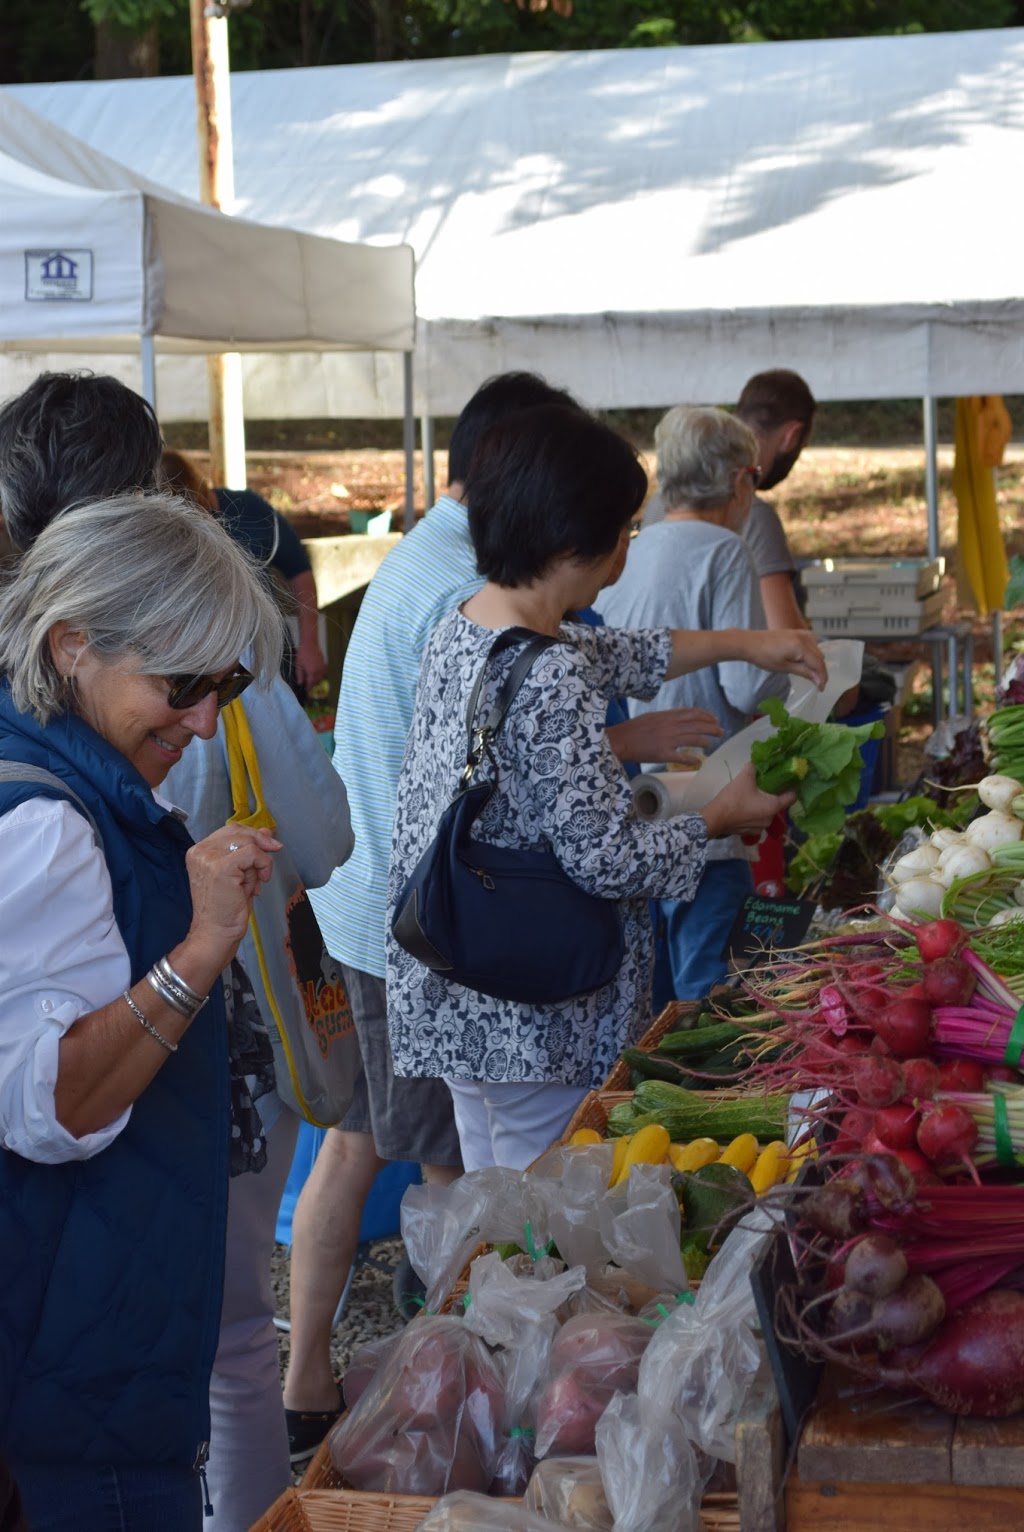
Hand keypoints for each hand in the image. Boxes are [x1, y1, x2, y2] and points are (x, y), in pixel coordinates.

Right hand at [182, 825, 281, 967]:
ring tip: (253, 883)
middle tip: (265, 869)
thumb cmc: (225, 909)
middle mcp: (200, 851)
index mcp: (199, 852)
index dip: (253, 837)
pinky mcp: (221, 867)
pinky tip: (258, 883)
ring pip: (248, 842)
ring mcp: (208, 858)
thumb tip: (266, 832)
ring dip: (259, 862)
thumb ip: (249, 851)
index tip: (269, 848)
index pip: (230, 830)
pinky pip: (253, 853)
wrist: (214, 934)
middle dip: (260, 847)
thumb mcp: (240, 873)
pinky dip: (262, 866)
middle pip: (239, 831)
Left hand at [294, 638, 327, 691]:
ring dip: (317, 680)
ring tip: (312, 681)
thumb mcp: (298, 665)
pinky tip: (317, 674)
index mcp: (312, 672)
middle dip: (313, 685)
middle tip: (309, 687)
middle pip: (316, 681)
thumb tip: (300, 683)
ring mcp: (322, 667)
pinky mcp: (324, 663)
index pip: (311, 684)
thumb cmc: (302, 654)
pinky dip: (320, 675)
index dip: (308, 688)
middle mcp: (319, 671)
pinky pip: (323, 672)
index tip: (306, 692)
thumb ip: (299, 675)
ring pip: (321, 677)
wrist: (310, 643)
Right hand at [607, 707, 723, 763]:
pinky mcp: (662, 754)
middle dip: (712, 728)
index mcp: (667, 715)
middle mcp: (670, 725)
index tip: (714, 719)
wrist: (619, 740)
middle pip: (697, 725)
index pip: (692, 713)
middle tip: (721, 732)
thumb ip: (668, 717)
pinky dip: (692, 760)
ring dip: (705, 741)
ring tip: (711, 744)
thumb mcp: (652, 716)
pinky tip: (698, 762)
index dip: (706, 715)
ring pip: (694, 739)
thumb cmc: (633, 729)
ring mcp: (667, 740)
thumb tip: (682, 718)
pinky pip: (682, 757)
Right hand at [700, 763, 794, 839]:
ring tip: (752, 797)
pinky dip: (753, 814)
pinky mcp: (750, 832)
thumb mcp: (744, 778)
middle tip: (763, 786)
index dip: (791, 787)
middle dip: (772, 795)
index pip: (792, 797)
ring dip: (762, 805)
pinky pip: (756, 820)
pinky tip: (744, 808)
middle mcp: (770, 819)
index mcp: (773, 806)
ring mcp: (760, 828)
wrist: (715, 818)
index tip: (787, 780)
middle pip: (777, 804)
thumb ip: (753, 767)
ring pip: (766, 813)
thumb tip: (756, 763)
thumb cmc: (733, 798)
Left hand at [745, 629, 826, 689]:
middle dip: (819, 670)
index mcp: (801, 646)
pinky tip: (804, 661)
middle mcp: (805, 637)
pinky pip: (811, 644)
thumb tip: (819, 681)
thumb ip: (805, 672)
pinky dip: (811, 654)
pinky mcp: (798, 632)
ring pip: (817, 650)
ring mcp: (802, 633)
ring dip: (816, 662)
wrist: (750, 643)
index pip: (819, 663)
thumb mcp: (785, 667)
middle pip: (820, 656)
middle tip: (815, 684)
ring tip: (809, 674)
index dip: (822, 677)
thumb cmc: (764, 656)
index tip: (821, 688)